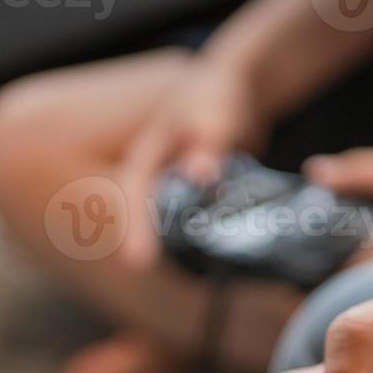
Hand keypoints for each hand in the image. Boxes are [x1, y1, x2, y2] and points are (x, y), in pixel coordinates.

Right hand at [118, 58, 272, 268]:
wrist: (239, 92)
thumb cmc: (214, 95)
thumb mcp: (211, 112)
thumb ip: (207, 141)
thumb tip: (201, 176)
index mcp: (146, 157)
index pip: (133, 196)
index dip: (134, 229)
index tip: (137, 264)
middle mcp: (157, 179)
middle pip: (147, 221)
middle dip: (152, 250)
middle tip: (158, 280)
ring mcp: (177, 192)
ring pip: (173, 229)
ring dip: (182, 251)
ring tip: (200, 275)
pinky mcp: (200, 201)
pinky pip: (197, 226)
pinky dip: (206, 242)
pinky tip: (225, 261)